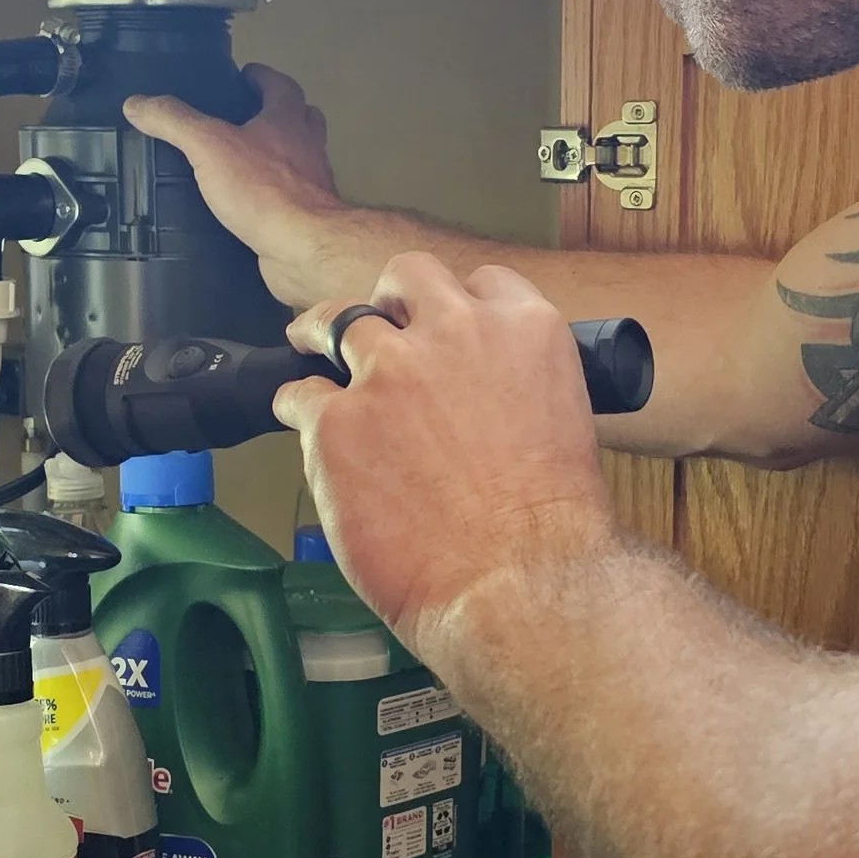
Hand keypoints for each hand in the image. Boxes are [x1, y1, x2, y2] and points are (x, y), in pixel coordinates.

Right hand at [122, 65, 342, 306]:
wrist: (303, 248)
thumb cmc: (263, 190)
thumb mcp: (208, 146)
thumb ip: (174, 122)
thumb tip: (136, 103)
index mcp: (288, 121)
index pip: (282, 86)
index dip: (262, 77)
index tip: (246, 75)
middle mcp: (307, 148)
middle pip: (302, 119)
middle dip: (278, 113)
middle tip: (248, 116)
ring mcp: (312, 186)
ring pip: (300, 160)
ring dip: (278, 155)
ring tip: (243, 161)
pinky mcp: (306, 220)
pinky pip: (290, 200)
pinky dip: (272, 197)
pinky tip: (249, 207)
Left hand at [277, 255, 620, 665]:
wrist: (518, 581)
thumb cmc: (549, 529)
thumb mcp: (563, 424)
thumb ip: (515, 388)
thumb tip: (481, 398)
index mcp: (525, 331)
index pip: (483, 283)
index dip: (456, 303)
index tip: (442, 321)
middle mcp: (456, 334)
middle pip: (408, 276)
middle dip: (388, 297)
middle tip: (375, 320)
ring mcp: (390, 373)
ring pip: (337, 319)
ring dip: (320, 332)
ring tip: (308, 341)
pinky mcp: (336, 422)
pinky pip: (298, 395)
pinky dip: (295, 405)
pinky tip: (299, 418)